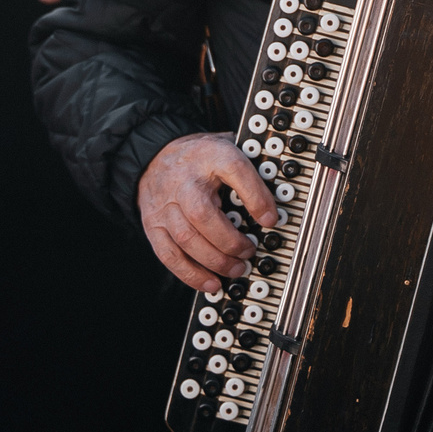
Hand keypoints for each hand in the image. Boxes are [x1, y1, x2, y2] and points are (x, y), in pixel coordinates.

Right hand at [138, 132, 279, 294]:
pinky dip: (190, 273)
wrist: (156, 157)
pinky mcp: (153, 226)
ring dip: (213, 261)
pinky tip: (209, 282)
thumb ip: (251, 167)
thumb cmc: (200, 157)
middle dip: (229, 241)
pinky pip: (169, 254)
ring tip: (235, 269)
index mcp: (210, 155)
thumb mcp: (229, 149)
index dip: (255, 195)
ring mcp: (166, 205)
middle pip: (203, 214)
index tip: (270, 219)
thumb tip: (278, 196)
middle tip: (249, 252)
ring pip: (186, 238)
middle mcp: (185, 181)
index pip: (234, 169)